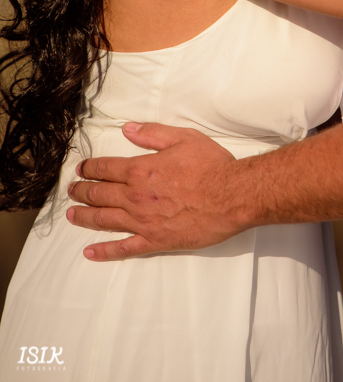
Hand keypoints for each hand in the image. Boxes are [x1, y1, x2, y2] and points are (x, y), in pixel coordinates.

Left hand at [66, 122, 241, 259]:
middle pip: (100, 194)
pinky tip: (90, 252)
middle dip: (82, 191)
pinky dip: (105, 251)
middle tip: (72, 191)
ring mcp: (143, 222)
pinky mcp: (155, 241)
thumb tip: (126, 129)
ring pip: (104, 220)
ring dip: (85, 217)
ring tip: (72, 215)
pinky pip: (124, 249)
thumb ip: (152, 133)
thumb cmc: (211, 165)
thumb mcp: (184, 138)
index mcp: (141, 170)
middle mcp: (135, 197)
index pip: (106, 168)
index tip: (81, 169)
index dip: (90, 168)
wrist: (231, 196)